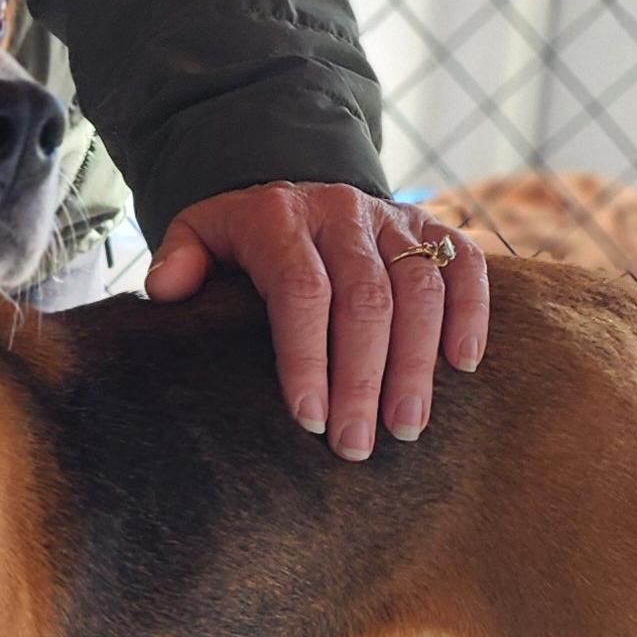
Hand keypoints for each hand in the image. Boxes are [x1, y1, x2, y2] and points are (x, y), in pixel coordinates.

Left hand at [144, 182, 488, 459]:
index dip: (307, 358)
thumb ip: (179, 259)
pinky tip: (462, 366)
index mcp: (281, 217)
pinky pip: (464, 264)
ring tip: (406, 429)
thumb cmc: (242, 237)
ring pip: (420, 289)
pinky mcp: (432, 227)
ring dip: (416, 364)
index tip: (307, 420)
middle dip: (363, 379)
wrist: (295, 191)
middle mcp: (343, 211)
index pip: (301, 291)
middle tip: (356, 446)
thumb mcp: (199, 235)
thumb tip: (165, 292)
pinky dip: (471, 313)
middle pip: (366, 300)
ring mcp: (394, 218)